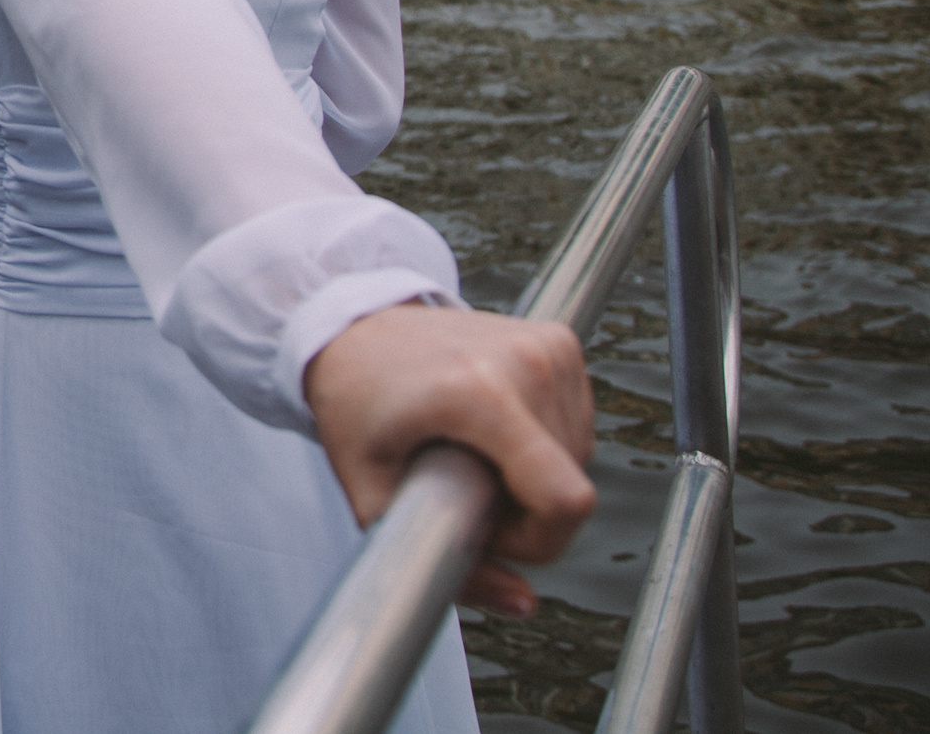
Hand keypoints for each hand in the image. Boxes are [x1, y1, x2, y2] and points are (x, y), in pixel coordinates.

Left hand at [304, 303, 595, 617]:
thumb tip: (523, 603)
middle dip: (526, 513)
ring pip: (579, 459)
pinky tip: (492, 429)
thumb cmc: (354, 406)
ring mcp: (547, 346)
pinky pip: (576, 423)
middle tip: (462, 488)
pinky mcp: (559, 340)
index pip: (565, 499)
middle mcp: (525, 362)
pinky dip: (543, 442)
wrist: (350, 327)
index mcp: (477, 393)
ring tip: (472, 455)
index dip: (536, 542)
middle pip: (572, 487)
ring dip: (535, 477)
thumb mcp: (373, 498)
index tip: (485, 529)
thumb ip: (445, 563)